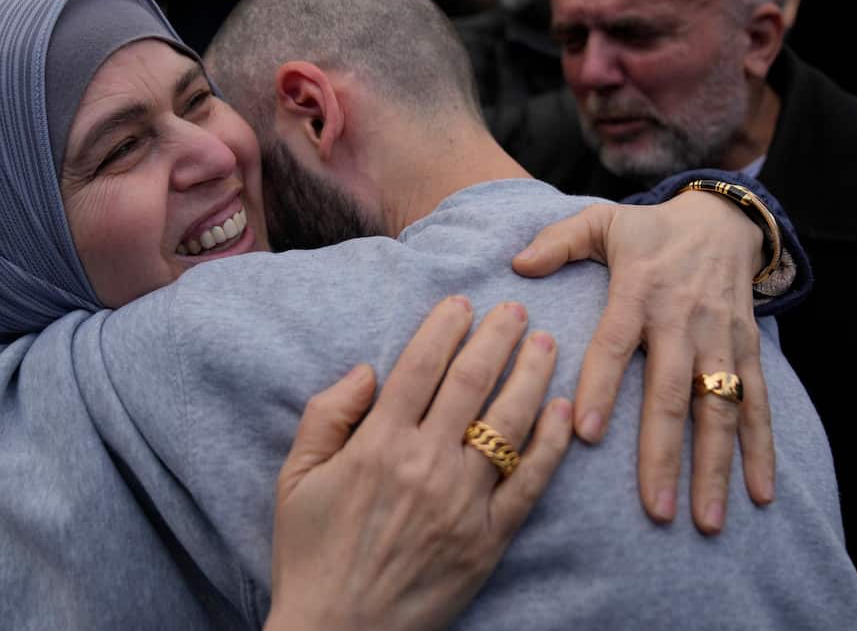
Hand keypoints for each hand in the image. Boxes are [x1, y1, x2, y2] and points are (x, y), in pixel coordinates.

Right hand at [266, 298, 572, 630]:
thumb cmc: (310, 554)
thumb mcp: (294, 477)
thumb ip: (326, 414)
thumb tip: (367, 370)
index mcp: (377, 444)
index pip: (421, 366)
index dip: (444, 327)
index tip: (462, 302)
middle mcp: (425, 464)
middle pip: (471, 382)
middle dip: (496, 337)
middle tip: (514, 309)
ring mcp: (462, 503)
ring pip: (508, 423)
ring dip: (531, 375)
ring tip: (544, 343)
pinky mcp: (488, 540)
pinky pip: (529, 484)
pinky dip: (550, 444)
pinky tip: (562, 412)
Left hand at [512, 193, 773, 534]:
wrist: (722, 220)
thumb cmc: (649, 231)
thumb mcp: (601, 221)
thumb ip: (558, 240)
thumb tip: (517, 263)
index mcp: (638, 291)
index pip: (616, 343)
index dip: (602, 386)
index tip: (586, 434)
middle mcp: (683, 320)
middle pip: (671, 393)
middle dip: (663, 455)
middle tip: (655, 509)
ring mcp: (719, 339)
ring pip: (718, 409)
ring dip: (714, 467)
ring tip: (705, 520)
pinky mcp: (747, 350)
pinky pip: (756, 403)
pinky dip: (762, 449)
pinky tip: (760, 494)